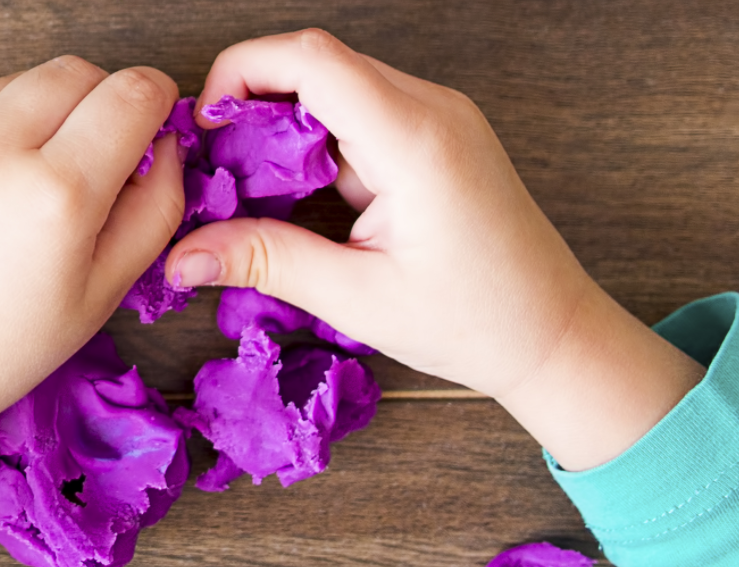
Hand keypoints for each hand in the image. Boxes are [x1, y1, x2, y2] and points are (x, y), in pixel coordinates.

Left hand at [0, 57, 183, 566]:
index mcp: (58, 196)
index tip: (156, 120)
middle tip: (101, 155)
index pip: (132, 94)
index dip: (158, 100)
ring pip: (23, 80)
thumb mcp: (105, 293)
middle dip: (105, 99)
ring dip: (49, 112)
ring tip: (37, 181)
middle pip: (78, 71)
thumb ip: (156, 210)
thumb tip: (169, 145)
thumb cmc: (1, 348)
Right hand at [165, 30, 702, 469]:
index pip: (311, 58)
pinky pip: (363, 117)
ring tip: (254, 193)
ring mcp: (440, 120)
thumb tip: (182, 255)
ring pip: (338, 90)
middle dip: (253, 106)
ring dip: (285, 129)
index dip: (240, 74)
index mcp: (415, 140)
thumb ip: (265, 261)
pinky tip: (301, 199)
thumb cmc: (475, 323)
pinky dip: (318, 147)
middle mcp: (432, 110)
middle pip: (319, 65)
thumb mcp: (358, 298)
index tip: (205, 127)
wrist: (556, 336)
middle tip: (219, 172)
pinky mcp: (439, 139)